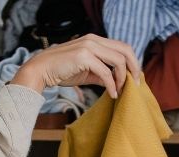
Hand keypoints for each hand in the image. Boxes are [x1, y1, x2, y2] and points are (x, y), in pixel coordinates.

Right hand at [11, 34, 140, 98]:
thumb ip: (102, 74)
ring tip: (121, 90)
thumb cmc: (62, 71)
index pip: (122, 47)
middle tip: (136, 84)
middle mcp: (94, 40)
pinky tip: (112, 94)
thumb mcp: (86, 72)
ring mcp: (89, 47)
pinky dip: (112, 85)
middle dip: (134, 68)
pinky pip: (106, 72)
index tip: (134, 78)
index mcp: (95, 40)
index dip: (132, 62)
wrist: (41, 70)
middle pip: (125, 50)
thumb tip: (115, 83)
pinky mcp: (84, 57)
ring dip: (123, 78)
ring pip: (118, 60)